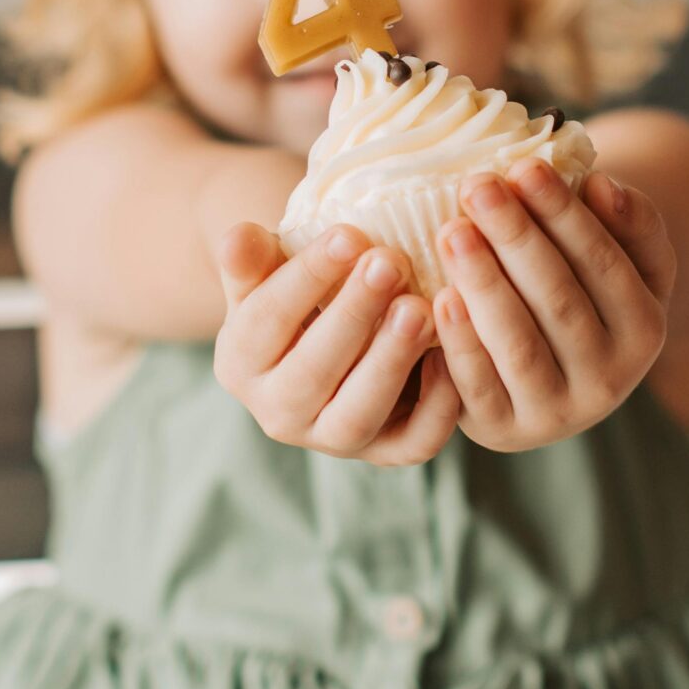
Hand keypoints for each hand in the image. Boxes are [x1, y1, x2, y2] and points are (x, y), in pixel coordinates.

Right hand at [214, 221, 461, 464]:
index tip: (349, 235)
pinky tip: (449, 356)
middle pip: (311, 373)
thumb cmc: (301, 293)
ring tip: (420, 309)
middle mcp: (278, 412)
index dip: (307, 277)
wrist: (334, 337)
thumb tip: (239, 239)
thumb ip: (251, 258)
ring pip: (356, 417)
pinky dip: (436, 408)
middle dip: (353, 316)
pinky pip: (412, 444)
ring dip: (390, 362)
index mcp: (241, 362)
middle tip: (390, 263)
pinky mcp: (384, 453)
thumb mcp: (268, 272)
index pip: (266, 320)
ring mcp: (331, 440)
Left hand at [432, 165, 675, 450]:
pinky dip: (461, 343)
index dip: (564, 214)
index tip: (524, 166)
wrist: (552, 370)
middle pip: (560, 300)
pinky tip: (439, 298)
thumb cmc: (583, 288)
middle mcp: (611, 380)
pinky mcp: (504, 430)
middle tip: (477, 186)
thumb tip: (602, 186)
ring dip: (485, 284)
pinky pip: (480, 388)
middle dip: (516, 238)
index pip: (604, 263)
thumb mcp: (624, 256)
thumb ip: (627, 220)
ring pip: (520, 345)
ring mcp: (557, 413)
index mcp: (646, 329)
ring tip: (453, 231)